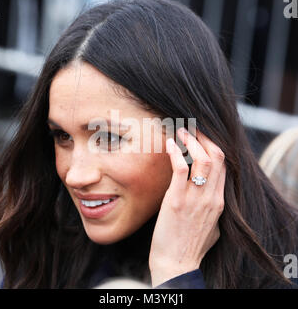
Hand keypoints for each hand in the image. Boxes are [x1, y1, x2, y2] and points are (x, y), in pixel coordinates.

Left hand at [149, 128, 225, 286]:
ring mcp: (195, 199)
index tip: (203, 137)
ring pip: (201, 159)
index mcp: (220, 201)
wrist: (177, 264)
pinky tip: (169, 144)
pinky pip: (179, 169)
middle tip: (192, 129)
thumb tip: (210, 193)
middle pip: (216, 157)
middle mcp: (211, 197)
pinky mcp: (176, 201)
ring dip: (191, 141)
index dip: (214, 147)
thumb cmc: (192, 245)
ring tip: (181, 131)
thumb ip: (214, 207)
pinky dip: (175, 153)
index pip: (223, 165)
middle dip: (205, 138)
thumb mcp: (213, 226)